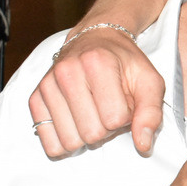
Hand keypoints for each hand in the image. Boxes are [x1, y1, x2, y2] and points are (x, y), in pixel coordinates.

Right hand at [29, 26, 165, 156]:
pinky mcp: (35, 99)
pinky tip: (77, 122)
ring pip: (71, 141)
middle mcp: (67, 72)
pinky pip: (50, 142)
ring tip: (94, 112)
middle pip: (92, 133)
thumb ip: (151, 113)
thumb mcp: (149, 81)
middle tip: (110, 108)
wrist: (95, 40)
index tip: (126, 102)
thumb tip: (143, 145)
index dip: (127, 118)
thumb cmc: (124, 63)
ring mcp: (48, 86)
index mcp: (98, 63)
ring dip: (87, 135)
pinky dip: (67, 140)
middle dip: (108, 128)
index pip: (115, 118)